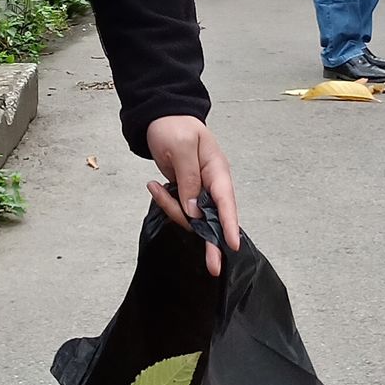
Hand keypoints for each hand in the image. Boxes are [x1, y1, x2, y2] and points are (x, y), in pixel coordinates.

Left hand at [144, 115, 239, 277]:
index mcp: (217, 170)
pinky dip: (165, 202)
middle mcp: (212, 183)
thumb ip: (189, 179)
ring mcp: (199, 189)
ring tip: (153, 186)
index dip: (229, 225)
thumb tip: (194, 211)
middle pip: (213, 217)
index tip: (232, 245)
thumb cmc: (174, 126)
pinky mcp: (186, 192)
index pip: (226, 201)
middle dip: (212, 241)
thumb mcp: (182, 147)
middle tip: (213, 268)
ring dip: (171, 209)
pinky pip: (178, 208)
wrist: (161, 117)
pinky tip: (153, 185)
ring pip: (191, 216)